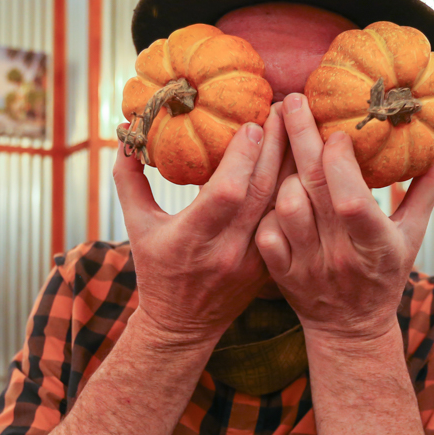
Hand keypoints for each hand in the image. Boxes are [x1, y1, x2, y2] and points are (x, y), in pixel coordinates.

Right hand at [113, 104, 294, 342]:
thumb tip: (126, 131)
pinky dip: (298, 192)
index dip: (243, 157)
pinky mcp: (270, 267)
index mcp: (192, 239)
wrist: (183, 326)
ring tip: (301, 126)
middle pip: (261, 192)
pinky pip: (289, 222)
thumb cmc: (156, 271)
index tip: (254, 122)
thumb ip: (129, 179)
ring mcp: (254, 262)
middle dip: (277, 146)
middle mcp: (228, 251)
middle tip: (286, 108)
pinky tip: (307, 164)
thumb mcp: (136, 226)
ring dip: (294, 164)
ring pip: (283, 206)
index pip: (225, 193)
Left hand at [255, 93, 433, 339]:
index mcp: (376, 244)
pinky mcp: (281, 273)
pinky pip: (264, 232)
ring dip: (283, 173)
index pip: (351, 199)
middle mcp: (339, 255)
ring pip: (283, 207)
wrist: (351, 329)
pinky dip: (266, 208)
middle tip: (293, 101)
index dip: (340, 160)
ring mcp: (307, 266)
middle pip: (311, 190)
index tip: (339, 129)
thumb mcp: (414, 234)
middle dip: (300, 137)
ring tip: (285, 148)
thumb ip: (428, 186)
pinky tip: (273, 187)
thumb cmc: (386, 274)